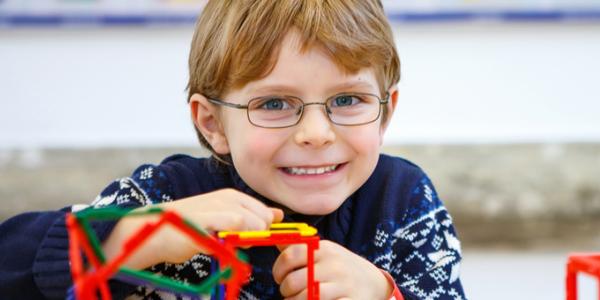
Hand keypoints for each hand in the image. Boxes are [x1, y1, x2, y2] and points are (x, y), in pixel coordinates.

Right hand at [102, 188, 282, 267]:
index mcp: (232, 196)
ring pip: (251, 223)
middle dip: (256, 236)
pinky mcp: (205, 220)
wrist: (156, 231)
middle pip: (263, 219)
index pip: (266, 213)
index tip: (248, 239)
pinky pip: (232, 227)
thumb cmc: (191, 228)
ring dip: (244, 239)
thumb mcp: (225, 219)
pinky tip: (216, 244)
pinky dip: (231, 241)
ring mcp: (216, 208)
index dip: (263, 231)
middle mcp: (227, 197)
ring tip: (222, 242)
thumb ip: (252, 217)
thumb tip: (278, 214)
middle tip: (232, 241)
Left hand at [272, 240, 392, 299]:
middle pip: (294, 281)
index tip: (279, 277)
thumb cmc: (340, 267)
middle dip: (285, 290)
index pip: (290, 255)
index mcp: (323, 249)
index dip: (278, 269)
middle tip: (288, 292)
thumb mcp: (323, 252)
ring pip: (306, 297)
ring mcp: (343, 285)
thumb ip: (299, 247)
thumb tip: (274, 238)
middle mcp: (333, 265)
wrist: (373, 282)